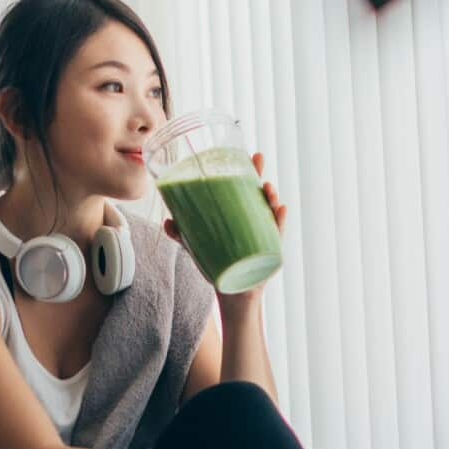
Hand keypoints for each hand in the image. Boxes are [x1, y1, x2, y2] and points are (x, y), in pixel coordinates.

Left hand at [162, 152, 286, 313]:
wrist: (233, 294)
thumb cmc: (218, 267)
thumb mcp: (198, 248)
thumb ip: (183, 235)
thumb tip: (167, 222)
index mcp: (241, 217)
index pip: (245, 189)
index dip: (248, 170)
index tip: (248, 153)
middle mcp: (256, 223)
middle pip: (260, 195)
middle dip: (261, 175)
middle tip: (258, 159)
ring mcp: (265, 236)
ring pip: (271, 211)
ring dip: (272, 196)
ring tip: (267, 187)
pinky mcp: (270, 252)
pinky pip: (278, 234)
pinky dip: (280, 221)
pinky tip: (281, 210)